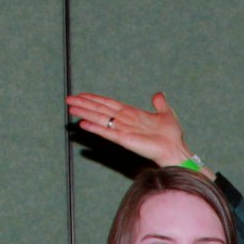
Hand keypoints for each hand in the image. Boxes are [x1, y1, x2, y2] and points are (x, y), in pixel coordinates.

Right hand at [65, 91, 193, 166]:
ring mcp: (123, 130)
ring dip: (85, 114)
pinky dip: (96, 129)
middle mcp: (124, 122)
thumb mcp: (166, 113)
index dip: (94, 99)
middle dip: (84, 105)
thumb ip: (159, 103)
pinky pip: (107, 133)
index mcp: (131, 114)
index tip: (81, 95)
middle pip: (100, 110)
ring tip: (71, 108)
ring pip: (100, 120)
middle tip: (68, 99)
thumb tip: (158, 94)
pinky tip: (83, 124)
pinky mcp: (125, 140)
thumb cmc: (171, 135)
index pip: (108, 104)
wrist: (175, 148)